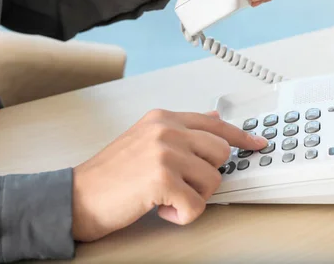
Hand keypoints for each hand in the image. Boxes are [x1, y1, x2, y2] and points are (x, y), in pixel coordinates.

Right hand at [71, 109, 266, 241]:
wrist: (76, 197)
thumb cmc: (111, 174)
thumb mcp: (146, 139)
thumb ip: (181, 129)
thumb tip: (214, 118)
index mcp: (164, 118)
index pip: (215, 124)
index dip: (241, 137)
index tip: (257, 144)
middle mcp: (167, 130)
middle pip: (220, 153)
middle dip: (206, 176)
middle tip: (180, 184)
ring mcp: (165, 152)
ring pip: (213, 180)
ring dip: (193, 197)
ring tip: (165, 196)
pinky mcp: (162, 178)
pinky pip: (197, 205)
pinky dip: (181, 215)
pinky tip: (159, 207)